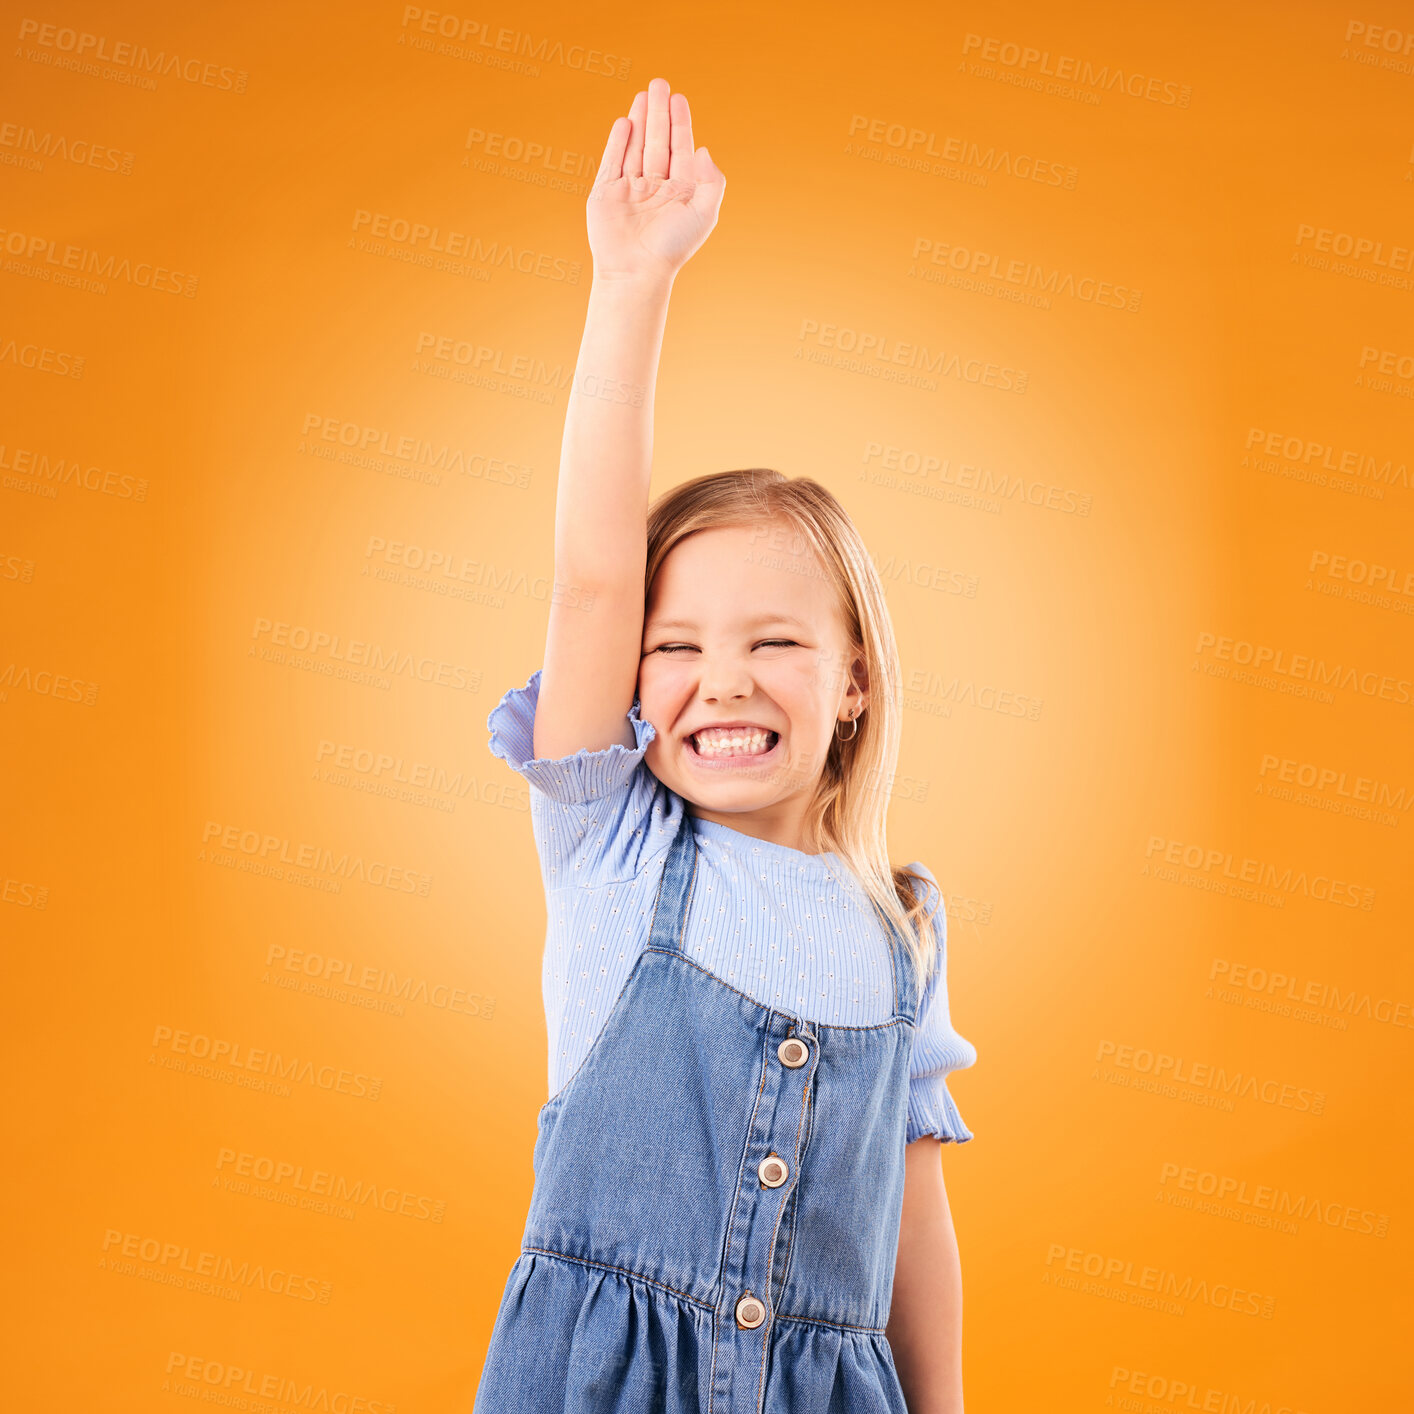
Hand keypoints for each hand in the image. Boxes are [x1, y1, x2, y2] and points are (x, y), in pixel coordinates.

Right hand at [587, 77, 725, 282]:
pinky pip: (612, 162)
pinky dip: (618, 142)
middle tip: (660, 84)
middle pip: (657, 142)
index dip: (680, 124)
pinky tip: (624, 122)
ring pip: (635, 148)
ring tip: (643, 95)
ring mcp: (629, 190)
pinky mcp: (606, 194)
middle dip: (659, 113)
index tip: (679, 99)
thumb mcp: (704, 214)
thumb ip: (711, 182)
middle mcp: (655, 188)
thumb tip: (703, 150)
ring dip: (639, 120)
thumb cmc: (672, 248)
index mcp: (679, 192)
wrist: (636, 270)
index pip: (680, 150)